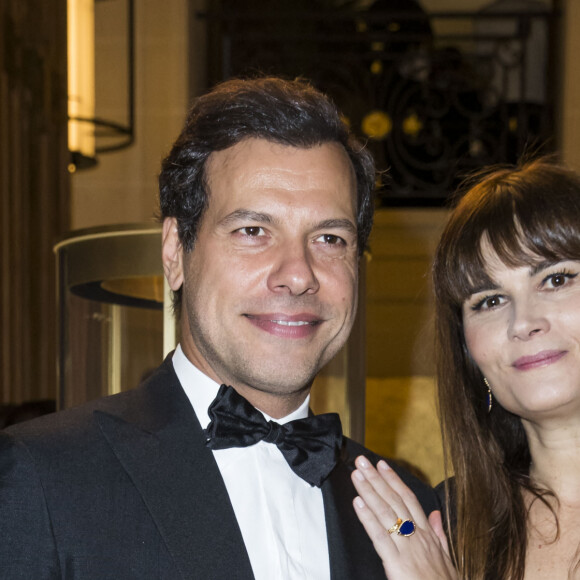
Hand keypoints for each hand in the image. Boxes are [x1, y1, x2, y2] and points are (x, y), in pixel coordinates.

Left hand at [352, 456, 456, 579]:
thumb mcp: (447, 558)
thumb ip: (439, 534)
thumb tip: (435, 514)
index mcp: (427, 535)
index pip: (409, 499)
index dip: (394, 480)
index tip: (381, 465)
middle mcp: (416, 536)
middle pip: (394, 500)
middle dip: (376, 478)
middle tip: (361, 461)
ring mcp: (406, 548)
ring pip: (385, 513)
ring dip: (369, 491)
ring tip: (356, 474)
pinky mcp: (396, 563)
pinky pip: (379, 536)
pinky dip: (367, 518)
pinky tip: (357, 503)